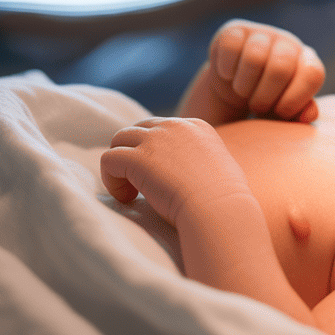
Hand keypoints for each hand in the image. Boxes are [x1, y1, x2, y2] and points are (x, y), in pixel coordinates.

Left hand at [101, 117, 250, 224]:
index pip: (161, 128)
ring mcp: (154, 140)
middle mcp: (174, 126)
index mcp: (196, 126)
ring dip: (120, 165)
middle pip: (138, 129)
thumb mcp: (223, 167)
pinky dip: (111, 180)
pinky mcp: (137, 158)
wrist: (218, 209)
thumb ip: (204, 160)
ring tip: (132, 192)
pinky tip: (127, 198)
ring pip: (119, 140)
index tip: (160, 177)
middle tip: (140, 184)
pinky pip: (108, 160)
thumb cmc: (225, 201)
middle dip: (134, 154)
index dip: (154, 151)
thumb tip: (193, 171)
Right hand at [207, 19, 323, 121]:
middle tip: (257, 107)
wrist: (233, 85)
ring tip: (243, 92)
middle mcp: (288, 44)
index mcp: (307, 62)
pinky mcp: (234, 30)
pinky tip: (229, 75)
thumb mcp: (282, 112)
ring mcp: (262, 34)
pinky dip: (227, 69)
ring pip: (254, 57)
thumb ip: (300, 114)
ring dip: (244, 86)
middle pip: (281, 67)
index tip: (280, 113)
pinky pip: (231, 47)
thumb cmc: (265, 100)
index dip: (296, 99)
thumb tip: (310, 114)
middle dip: (265, 97)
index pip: (313, 74)